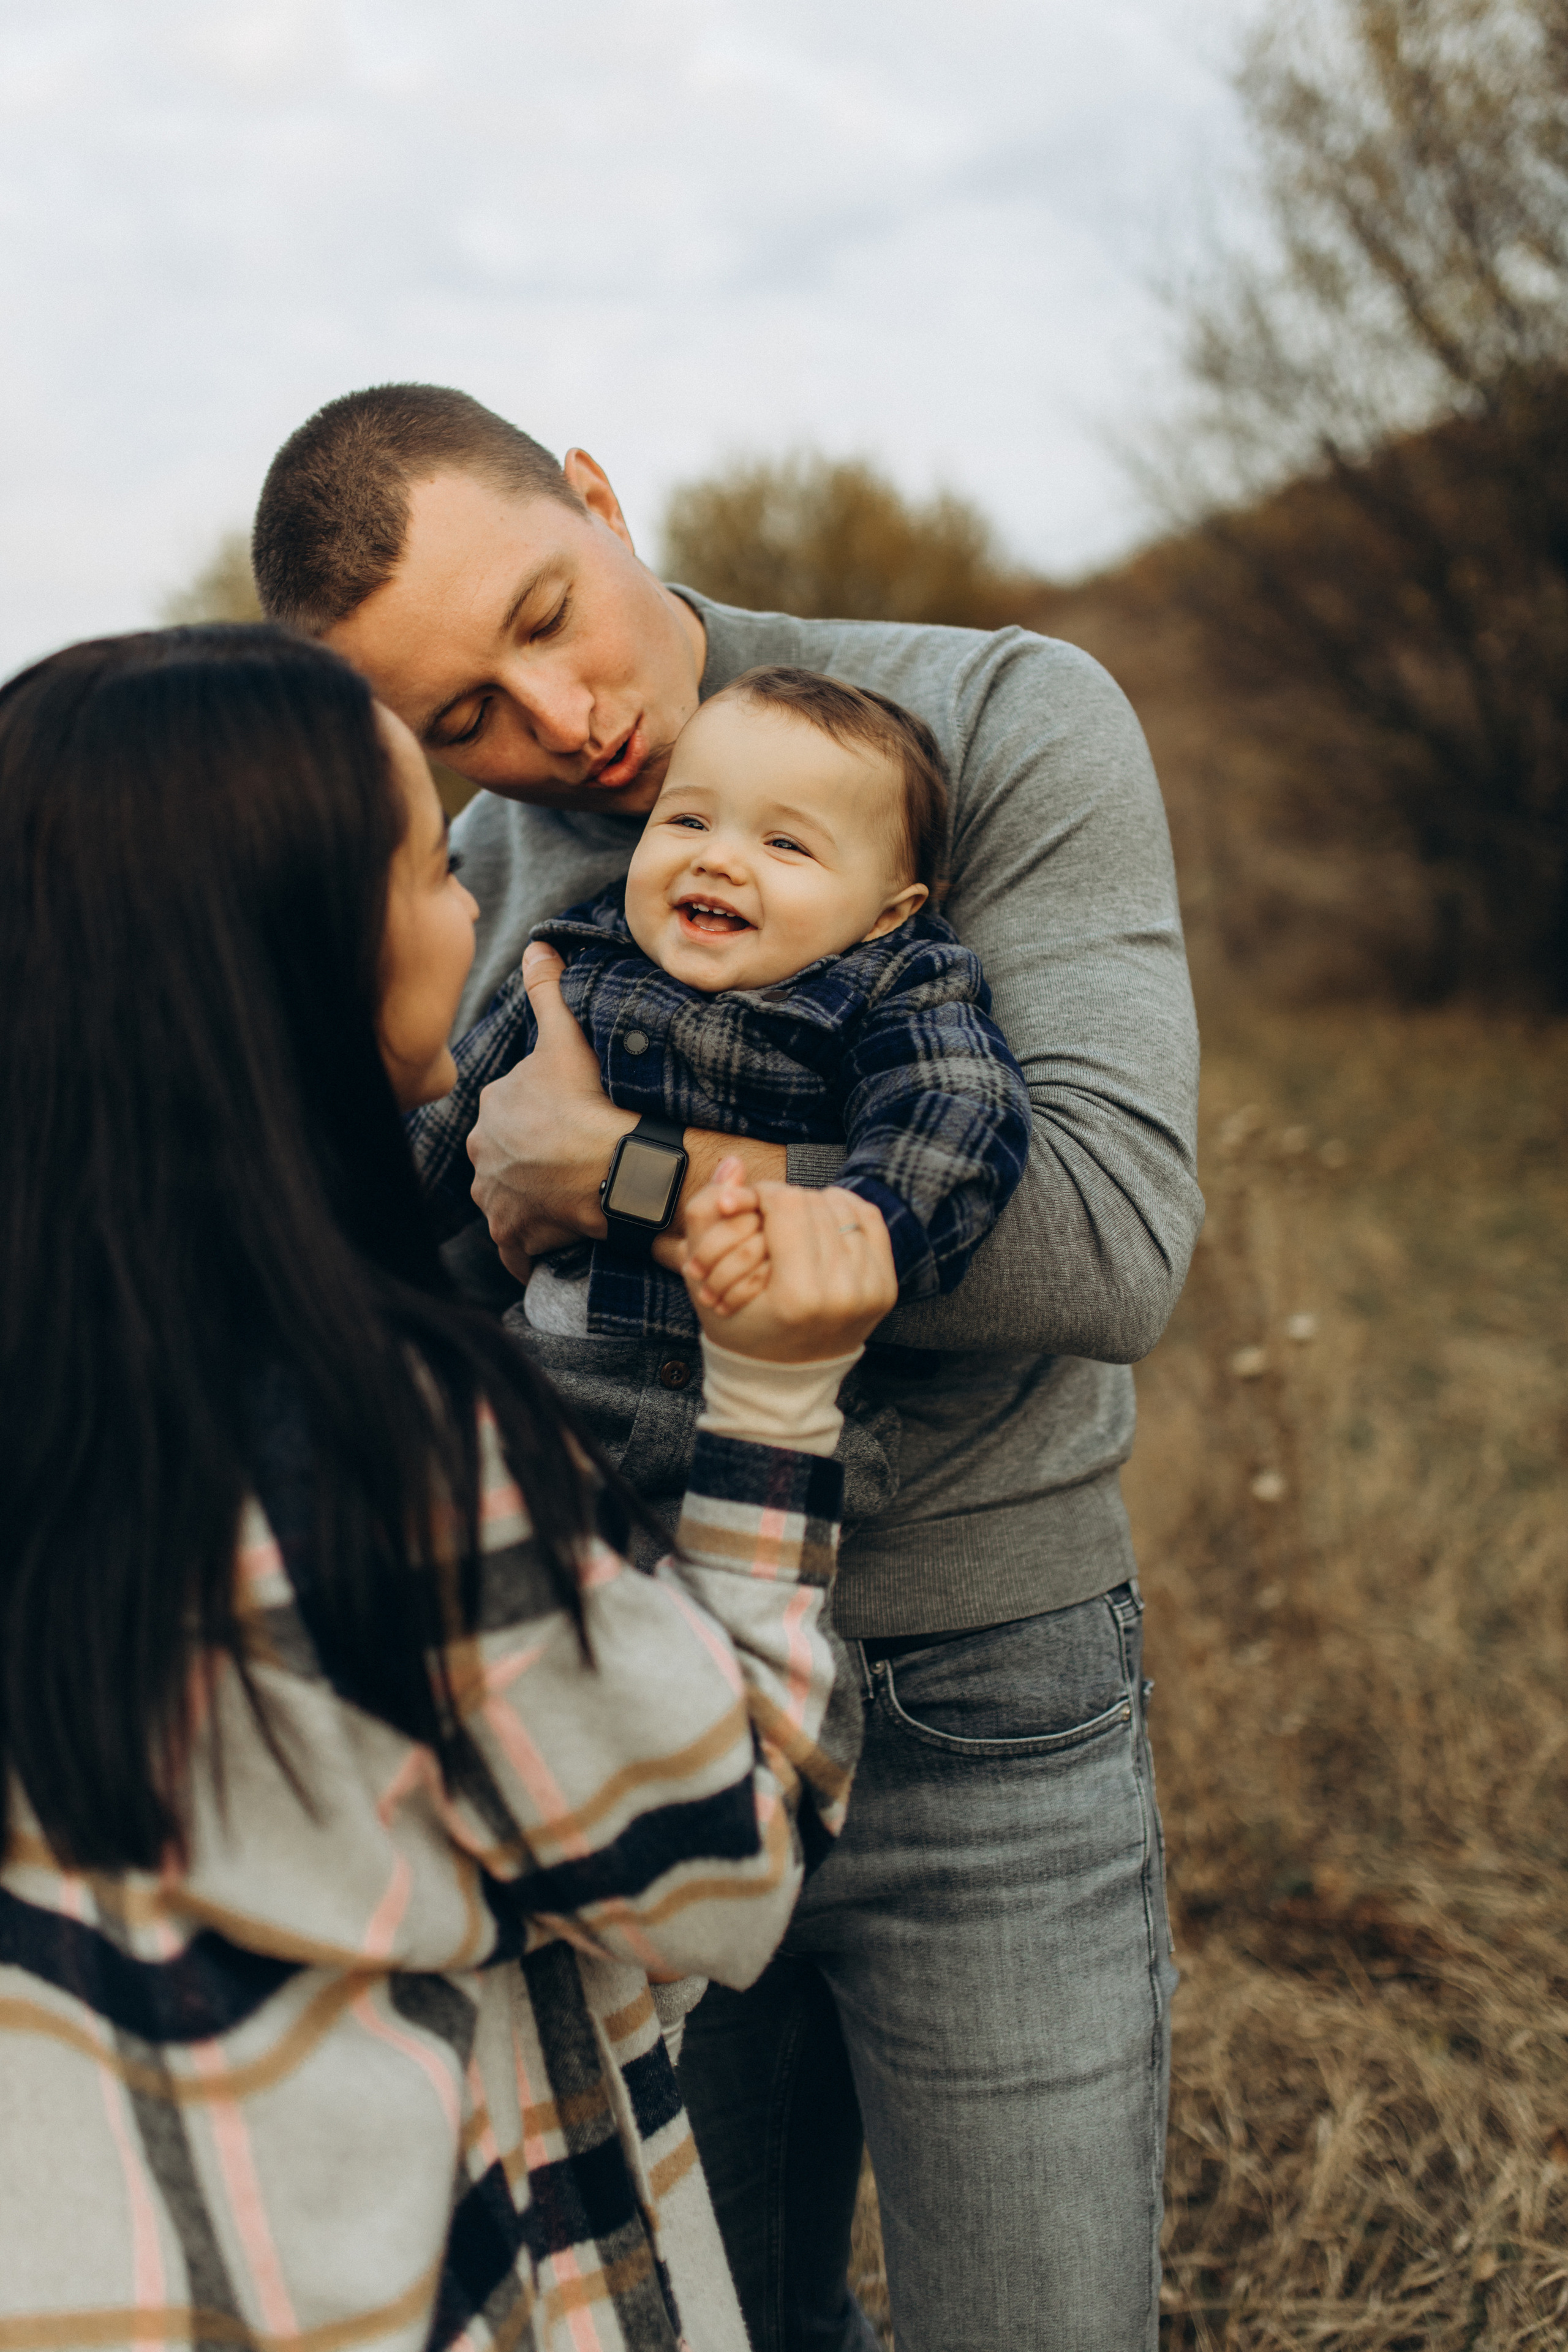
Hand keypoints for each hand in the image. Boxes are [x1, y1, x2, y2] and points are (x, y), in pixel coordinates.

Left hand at [467, 942, 631, 1272]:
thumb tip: (537, 945)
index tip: (568, 1118)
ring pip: (505, 1197)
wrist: (611, 1166)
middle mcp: (481, 1154)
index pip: (509, 1110)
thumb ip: (547, 991)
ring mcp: (494, 1198)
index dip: (539, 1113)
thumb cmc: (591, 1100)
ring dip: (526, 1198)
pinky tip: (549, 1238)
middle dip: (527, 1157)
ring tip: (565, 1194)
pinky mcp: (512, 1235)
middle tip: (569, 1157)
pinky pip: (514, 1247)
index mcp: (490, 1107)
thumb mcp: (567, 1038)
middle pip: (503, 1154)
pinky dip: (527, 1246)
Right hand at [681, 1162, 896, 1362]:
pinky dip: (844, 1211)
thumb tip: (734, 1163)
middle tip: (767, 1220)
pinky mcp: (886, 1287)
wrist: (782, 1376)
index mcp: (797, 1295)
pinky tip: (822, 1224)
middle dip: (786, 1201)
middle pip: (814, 1200)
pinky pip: (869, 1219)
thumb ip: (709, 1212)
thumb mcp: (706, 1275)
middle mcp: (842, 1294)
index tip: (747, 1205)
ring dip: (814, 1205)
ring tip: (792, 1226)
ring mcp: (870, 1291)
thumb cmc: (740, 1325)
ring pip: (842, 1205)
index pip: (786, 1203)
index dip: (760, 1193)